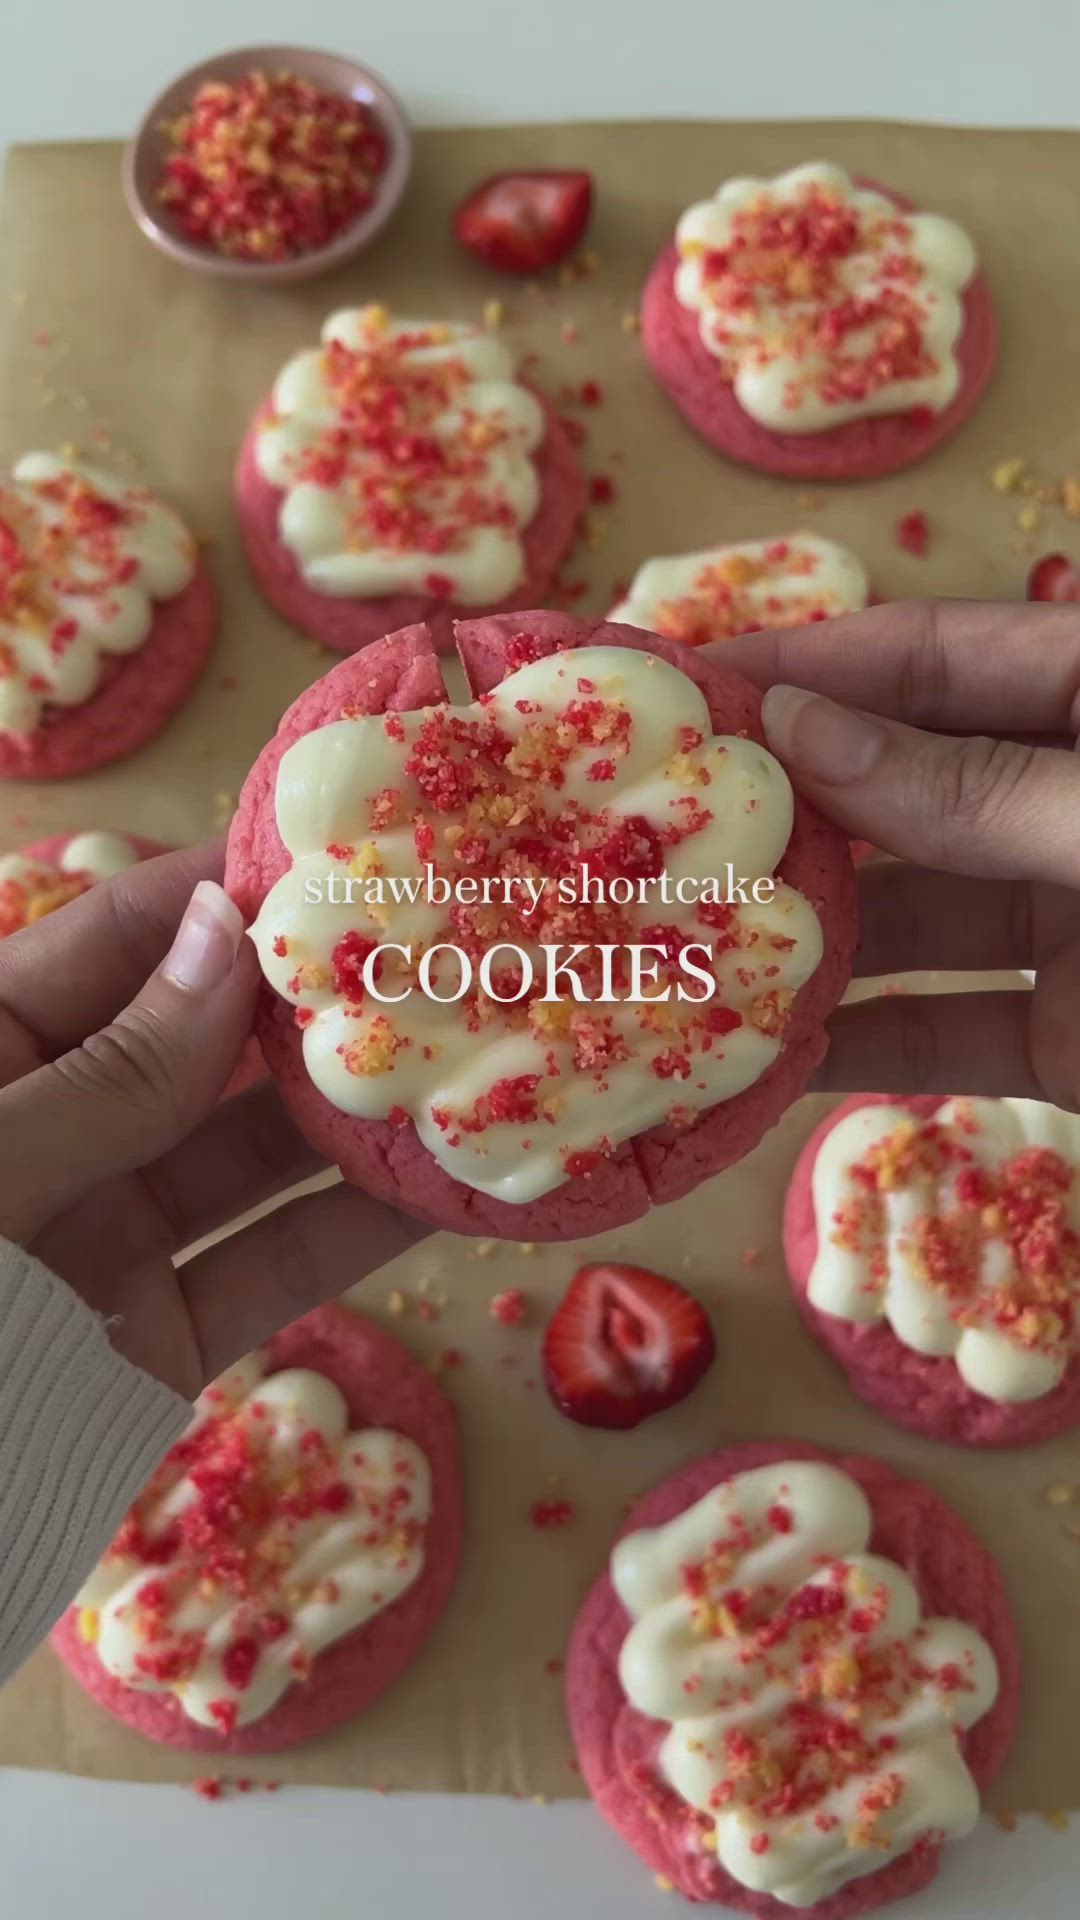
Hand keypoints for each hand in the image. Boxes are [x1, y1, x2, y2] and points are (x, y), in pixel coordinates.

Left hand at [0, 845, 424, 1398]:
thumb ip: (110, 1070)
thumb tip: (226, 931)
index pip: (114, 940)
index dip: (222, 892)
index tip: (339, 854)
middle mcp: (51, 1132)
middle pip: (201, 1040)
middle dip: (315, 997)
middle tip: (440, 944)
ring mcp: (104, 1239)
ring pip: (250, 1156)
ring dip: (358, 1113)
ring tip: (471, 1051)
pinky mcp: (155, 1344)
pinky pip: (269, 1270)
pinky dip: (358, 1235)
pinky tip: (450, 1190)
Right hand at [709, 599, 1079, 1109]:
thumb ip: (978, 788)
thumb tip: (804, 730)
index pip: (935, 656)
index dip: (811, 664)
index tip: (683, 687)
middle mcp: (1067, 802)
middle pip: (901, 786)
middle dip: (781, 806)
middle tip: (643, 823)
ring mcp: (1070, 923)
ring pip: (910, 919)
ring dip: (798, 936)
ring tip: (670, 940)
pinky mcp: (1071, 1039)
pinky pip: (947, 1032)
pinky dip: (859, 1044)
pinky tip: (757, 1053)